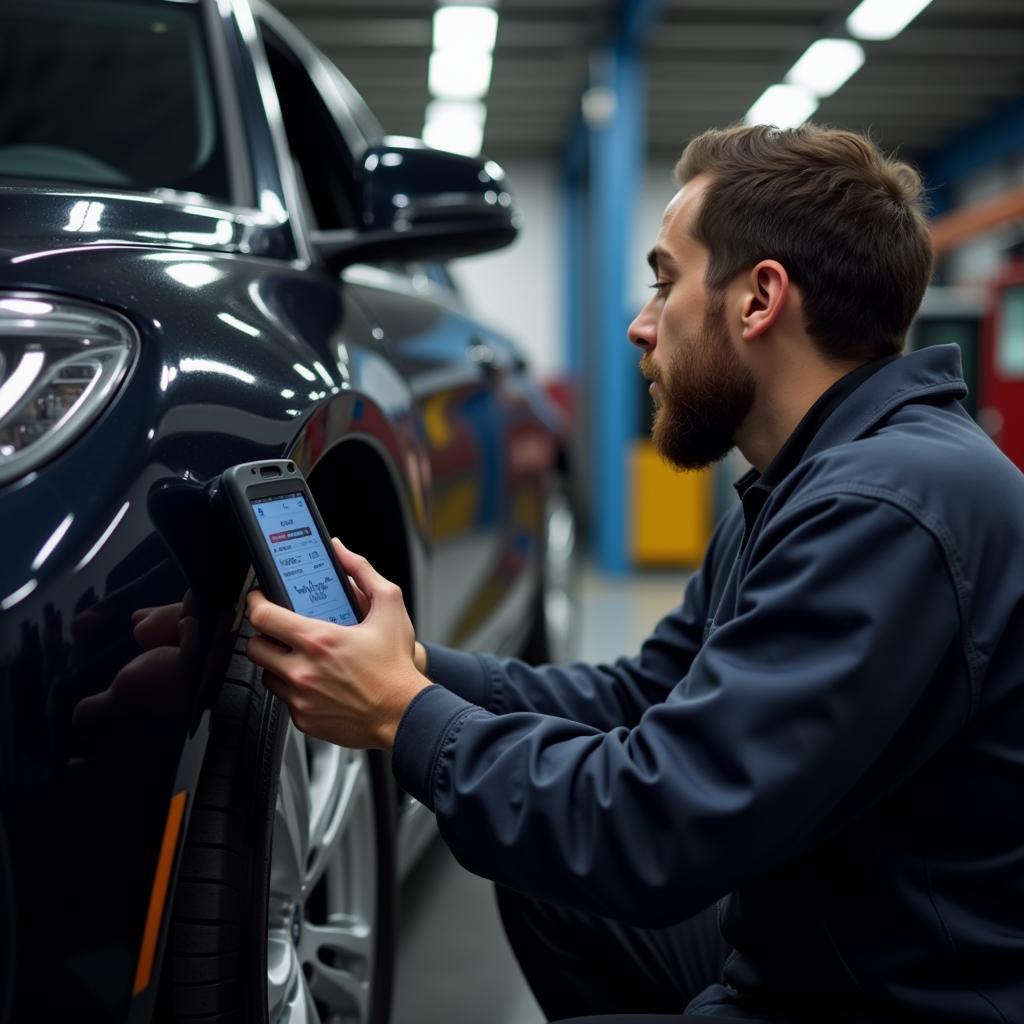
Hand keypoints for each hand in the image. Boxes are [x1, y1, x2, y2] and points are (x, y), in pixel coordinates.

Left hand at [245, 540, 430, 748]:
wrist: (404, 714)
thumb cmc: (396, 665)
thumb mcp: (389, 606)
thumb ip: (362, 571)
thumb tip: (340, 551)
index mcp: (318, 640)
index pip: (262, 616)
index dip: (255, 602)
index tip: (260, 598)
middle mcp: (303, 670)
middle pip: (254, 647)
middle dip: (263, 635)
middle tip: (279, 630)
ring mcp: (301, 697)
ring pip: (267, 673)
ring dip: (277, 662)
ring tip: (300, 656)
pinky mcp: (303, 719)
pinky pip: (283, 699)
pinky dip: (294, 688)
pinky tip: (316, 681)